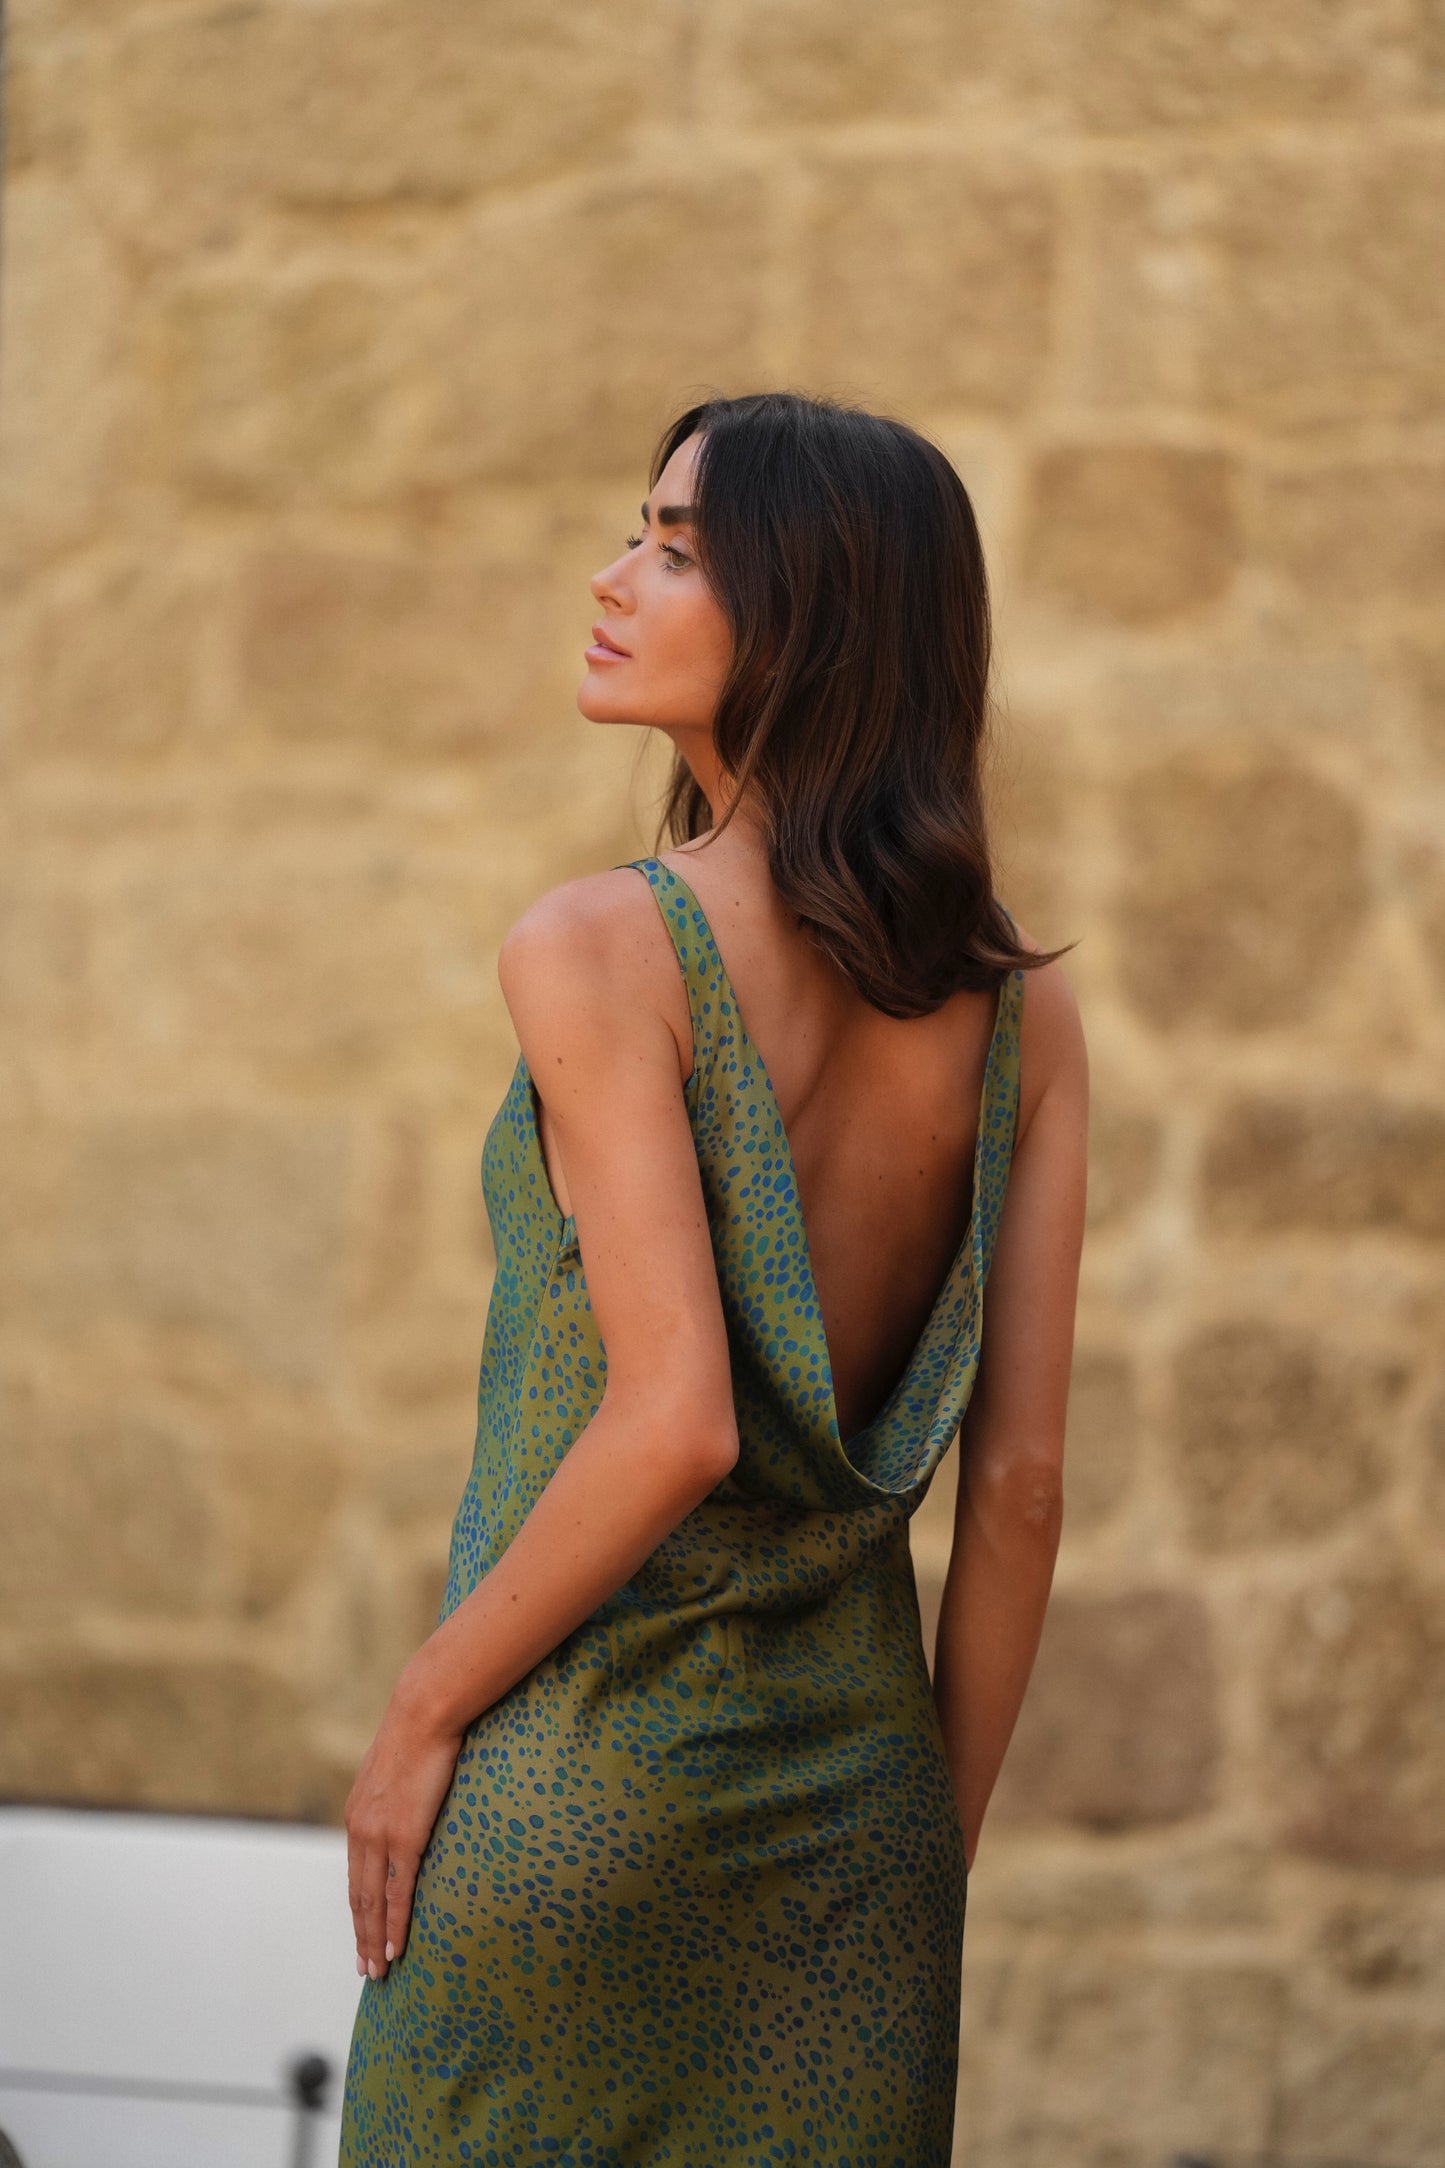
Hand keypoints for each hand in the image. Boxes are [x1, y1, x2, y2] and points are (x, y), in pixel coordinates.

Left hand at [343, 1673, 463, 1983]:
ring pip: (372, 1902)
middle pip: (358, 1896)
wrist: (425, 1709)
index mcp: (357, 1814)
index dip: (358, 1909)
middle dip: (362, 1935)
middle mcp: (361, 1829)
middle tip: (365, 1969)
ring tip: (378, 1970)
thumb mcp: (397, 1765)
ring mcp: (381, 1835)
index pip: (355, 1874)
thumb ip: (396, 1791)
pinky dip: (395, 1924)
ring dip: (375, 1939)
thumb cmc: (420, 1729)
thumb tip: (408, 1796)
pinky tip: (397, 1947)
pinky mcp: (405, 1836)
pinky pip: (397, 1892)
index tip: (361, 1935)